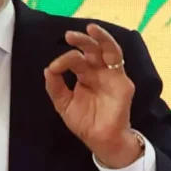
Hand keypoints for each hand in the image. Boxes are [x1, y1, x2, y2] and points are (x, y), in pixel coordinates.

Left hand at [44, 24, 141, 167]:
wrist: (101, 141)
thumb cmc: (85, 123)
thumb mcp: (64, 104)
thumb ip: (56, 87)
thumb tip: (48, 69)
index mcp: (86, 76)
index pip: (76, 60)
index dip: (64, 61)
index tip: (54, 69)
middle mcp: (99, 72)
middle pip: (92, 49)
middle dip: (81, 40)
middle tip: (69, 35)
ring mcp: (112, 75)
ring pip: (108, 49)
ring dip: (100, 37)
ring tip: (90, 29)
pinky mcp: (122, 82)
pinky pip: (118, 61)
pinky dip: (110, 48)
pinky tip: (101, 41)